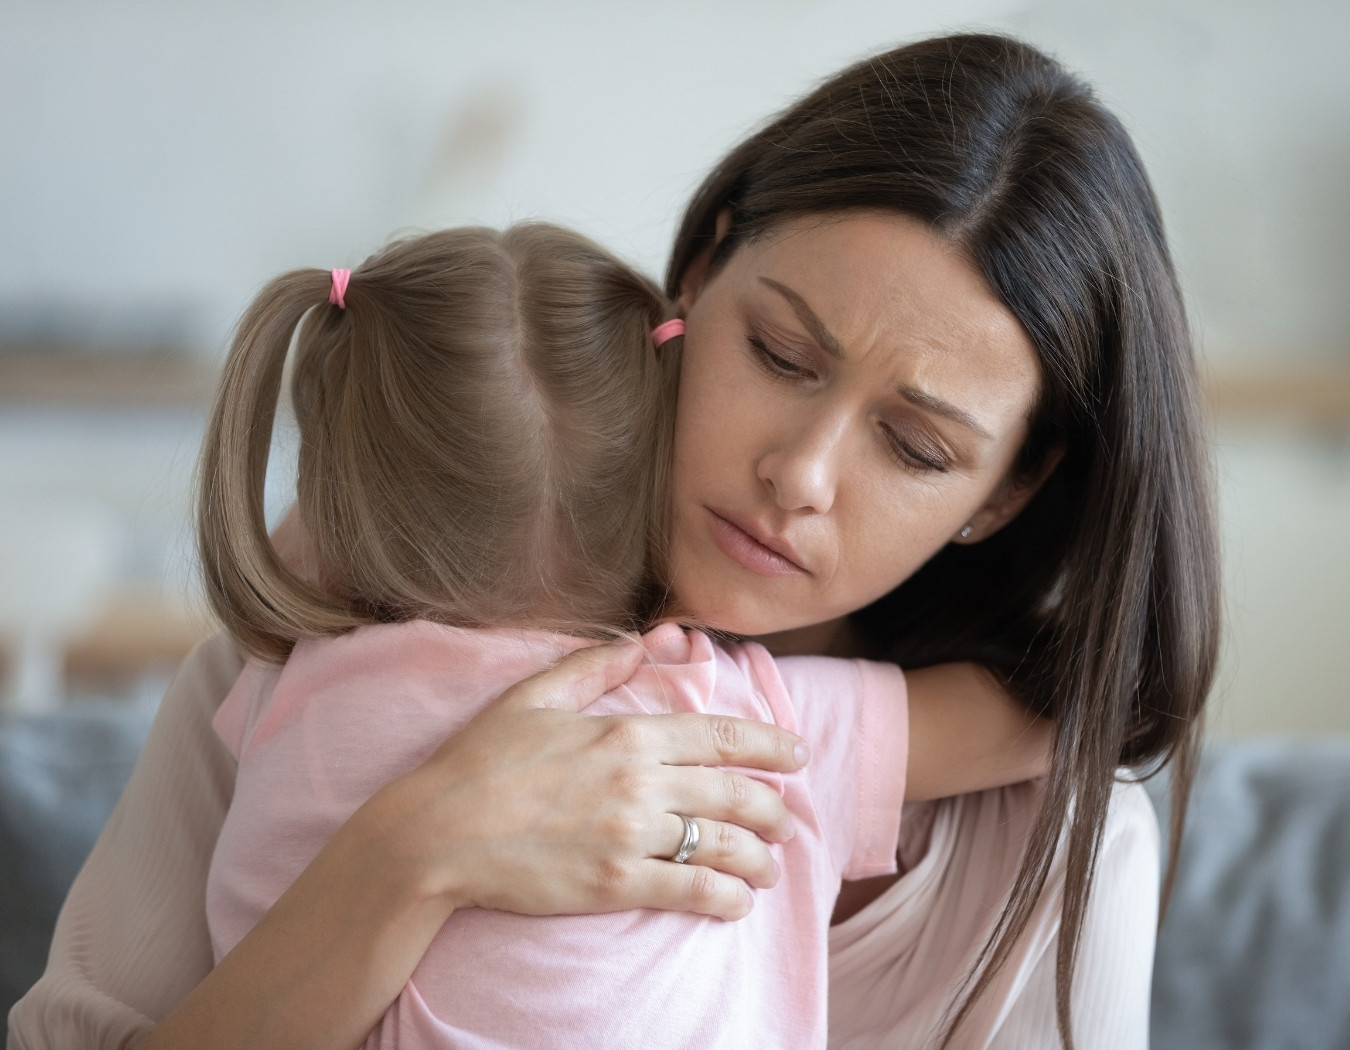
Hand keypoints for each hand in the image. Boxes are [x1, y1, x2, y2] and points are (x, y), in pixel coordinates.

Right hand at [365, 637, 808, 921]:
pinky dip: (724, 898)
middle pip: (735, 793)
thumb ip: (596, 665)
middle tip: (787, 819)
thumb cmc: (479, 760)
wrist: (435, 833)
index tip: (797, 753)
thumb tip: (645, 640)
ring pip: (722, 845)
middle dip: (774, 808)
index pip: (721, 736)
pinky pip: (690, 891)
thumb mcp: (534, 695)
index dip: (770, 744)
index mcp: (627, 732)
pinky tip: (737, 903)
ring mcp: (630, 835)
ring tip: (769, 868)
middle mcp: (640, 782)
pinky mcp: (614, 884)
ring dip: (759, 858)